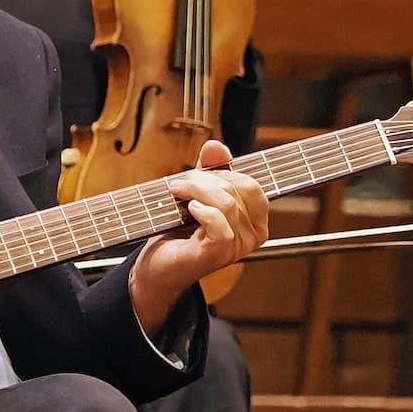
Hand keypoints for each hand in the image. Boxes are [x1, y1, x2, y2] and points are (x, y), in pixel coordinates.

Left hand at [129, 140, 269, 333]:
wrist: (157, 267)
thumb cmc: (178, 233)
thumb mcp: (196, 195)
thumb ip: (209, 171)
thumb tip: (215, 145)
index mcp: (256, 221)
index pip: (252, 184)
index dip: (224, 172)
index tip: (198, 172)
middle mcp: (254, 235)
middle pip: (238, 188)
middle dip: (205, 179)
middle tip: (179, 184)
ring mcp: (239, 246)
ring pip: (226, 201)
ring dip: (196, 190)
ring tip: (176, 192)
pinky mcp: (220, 253)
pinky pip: (219, 221)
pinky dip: (201, 209)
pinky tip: (188, 210)